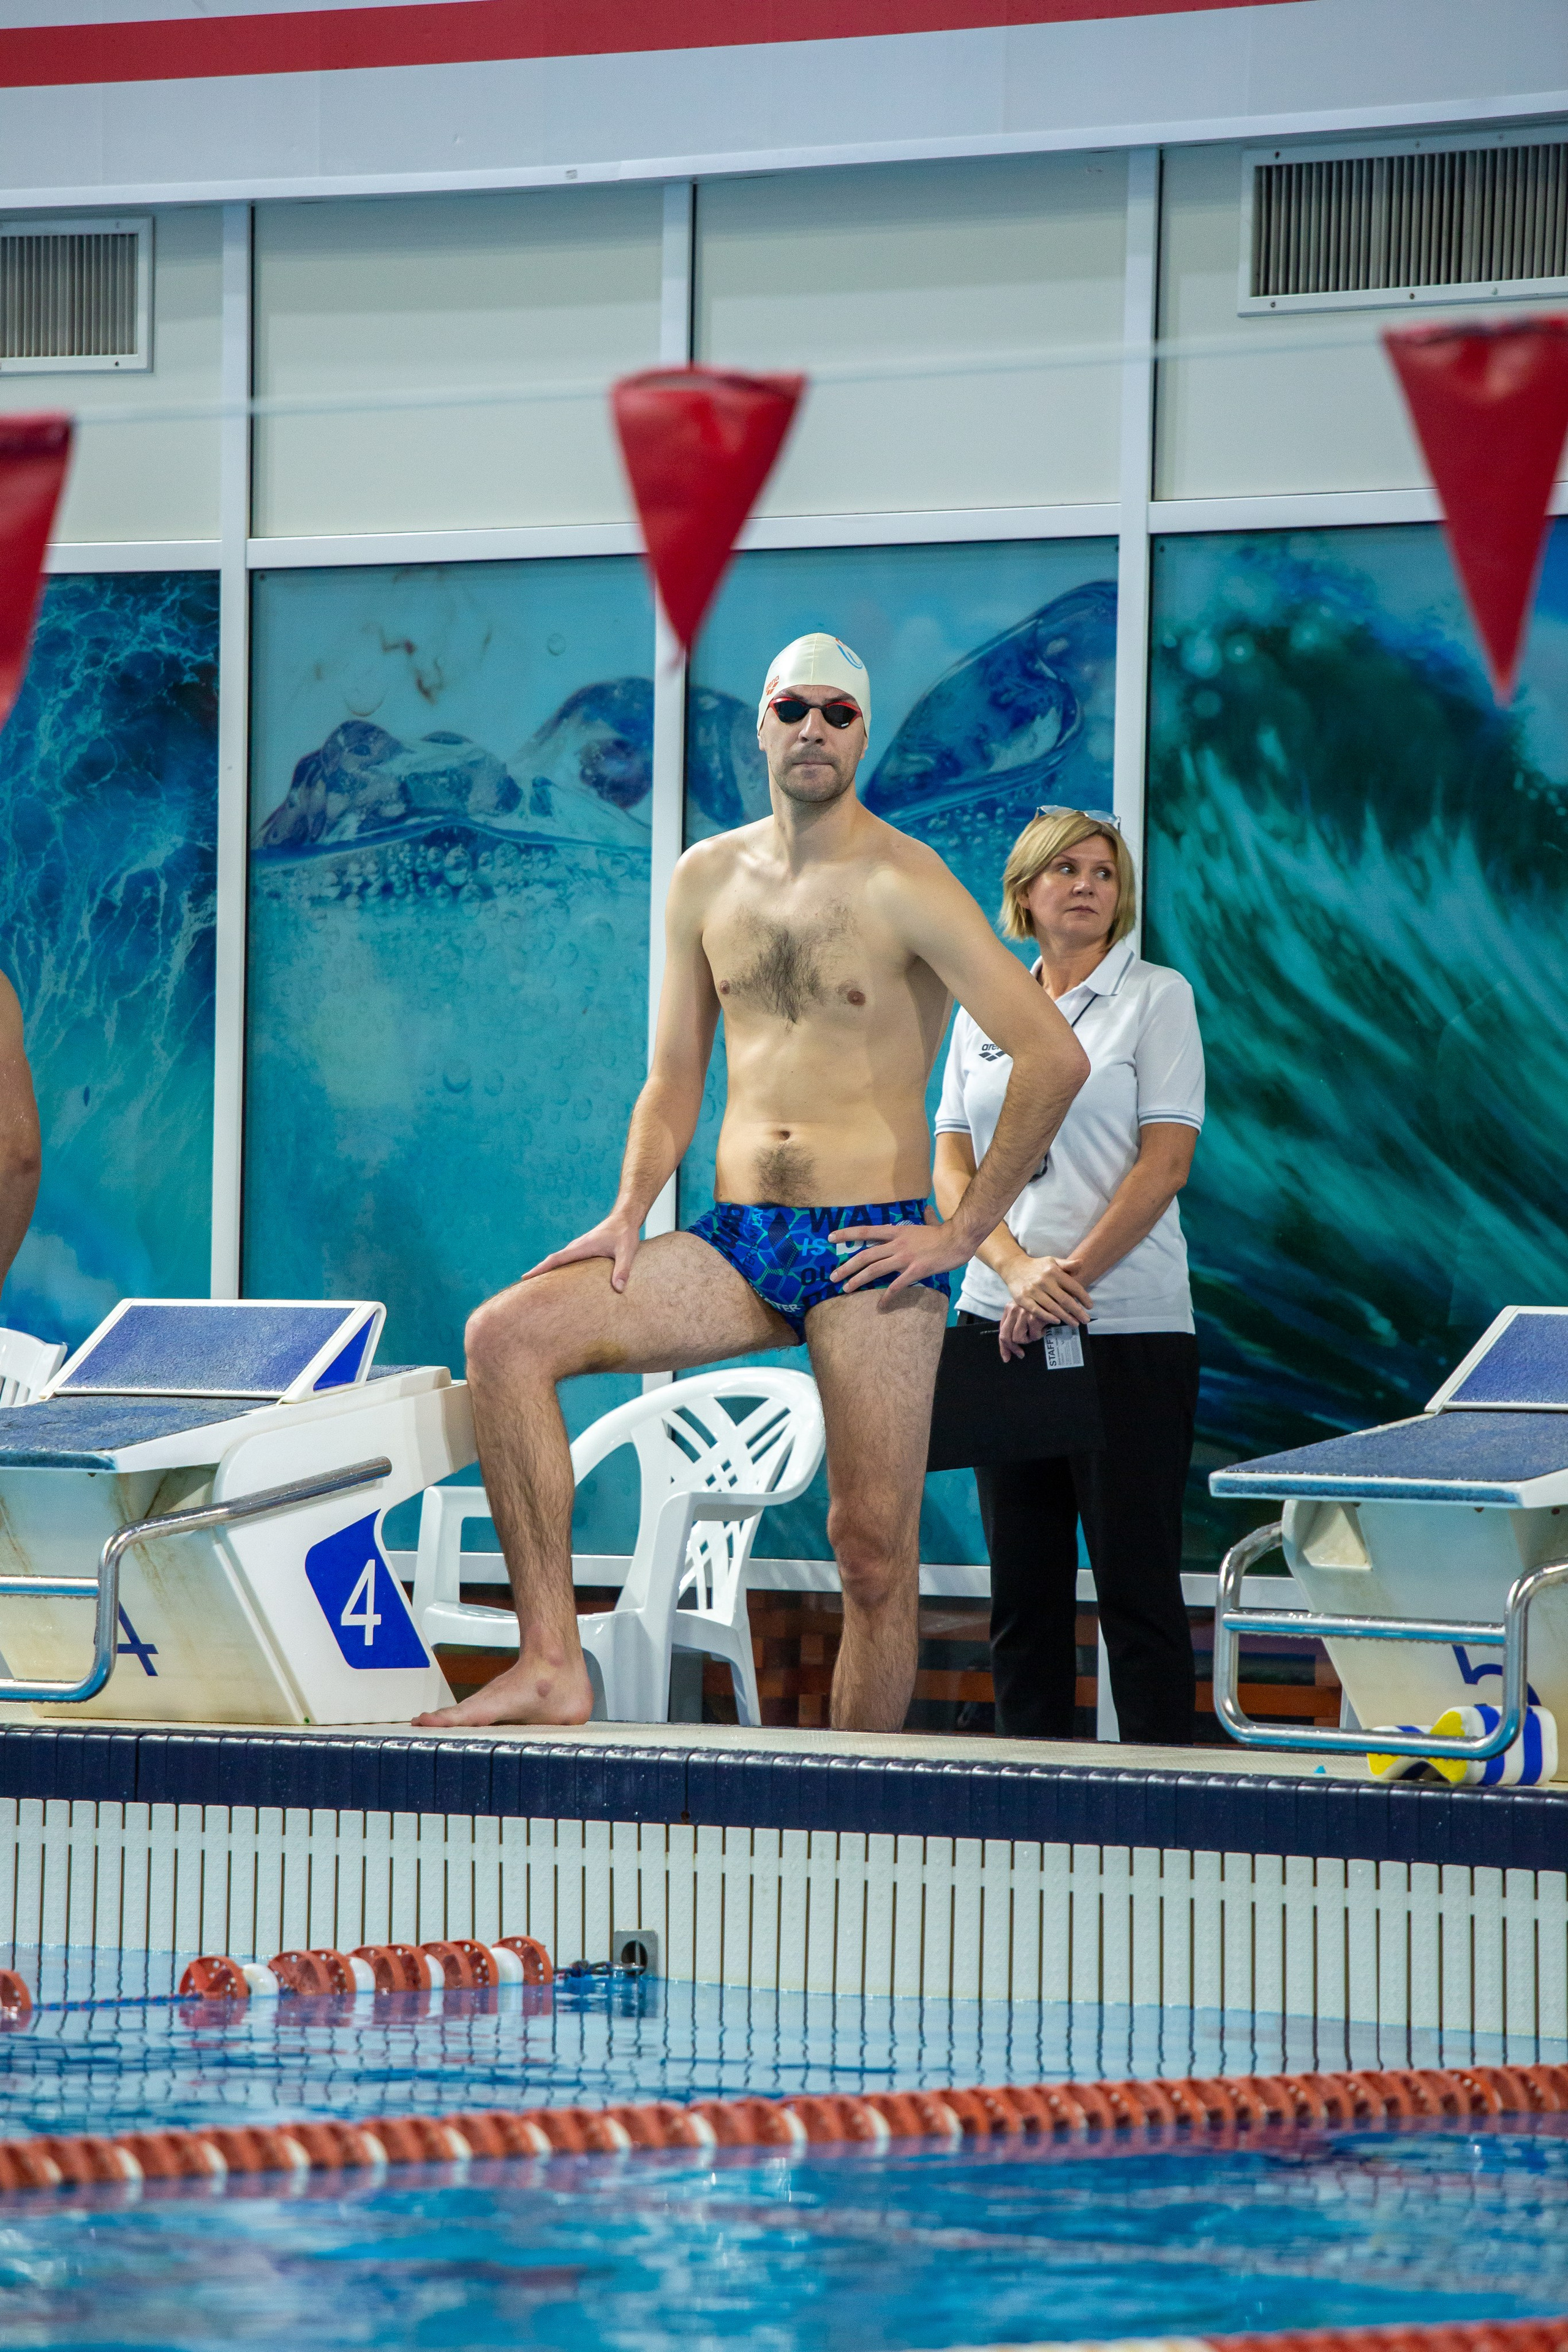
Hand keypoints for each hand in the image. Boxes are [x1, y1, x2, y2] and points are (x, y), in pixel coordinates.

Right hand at [523, 1211, 640, 1292]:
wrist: (625, 1217)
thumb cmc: (625, 1234)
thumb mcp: (627, 1251)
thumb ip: (623, 1270)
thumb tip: (618, 1289)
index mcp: (582, 1247)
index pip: (556, 1259)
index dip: (540, 1269)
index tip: (525, 1277)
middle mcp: (576, 1247)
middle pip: (552, 1261)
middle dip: (538, 1273)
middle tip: (523, 1288)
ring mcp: (579, 1247)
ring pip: (559, 1260)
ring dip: (548, 1271)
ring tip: (537, 1287)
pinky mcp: (583, 1249)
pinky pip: (566, 1260)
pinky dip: (558, 1268)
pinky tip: (559, 1278)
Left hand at [828, 1209, 960, 1295]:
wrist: (959, 1239)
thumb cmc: (945, 1232)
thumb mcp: (930, 1222)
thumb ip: (925, 1217)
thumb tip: (927, 1209)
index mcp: (897, 1231)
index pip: (867, 1231)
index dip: (847, 1234)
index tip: (831, 1237)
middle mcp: (897, 1244)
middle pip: (865, 1255)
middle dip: (847, 1266)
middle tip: (832, 1276)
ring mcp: (905, 1258)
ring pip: (875, 1270)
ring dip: (858, 1280)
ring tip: (846, 1288)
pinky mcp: (915, 1271)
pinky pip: (896, 1286)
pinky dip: (887, 1297)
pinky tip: (880, 1305)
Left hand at [997, 1299, 1045, 1361]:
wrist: (1057, 1296)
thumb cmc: (1041, 1306)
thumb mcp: (1024, 1310)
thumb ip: (1016, 1322)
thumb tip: (1010, 1344)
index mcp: (1009, 1307)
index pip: (1001, 1330)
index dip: (1003, 1347)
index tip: (1006, 1357)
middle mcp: (1014, 1309)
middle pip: (1007, 1337)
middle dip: (1014, 1349)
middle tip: (1021, 1354)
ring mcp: (1023, 1313)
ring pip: (1019, 1339)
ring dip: (1029, 1338)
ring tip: (1036, 1330)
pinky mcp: (1034, 1318)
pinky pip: (1034, 1336)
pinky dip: (1040, 1334)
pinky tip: (1043, 1326)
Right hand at [1005, 1252, 1092, 1327]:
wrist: (1013, 1267)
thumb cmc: (1037, 1266)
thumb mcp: (1052, 1261)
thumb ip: (1067, 1264)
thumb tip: (1082, 1263)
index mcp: (1054, 1272)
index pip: (1073, 1286)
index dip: (1083, 1297)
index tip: (1090, 1306)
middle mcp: (1044, 1281)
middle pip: (1065, 1300)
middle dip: (1077, 1311)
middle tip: (1086, 1320)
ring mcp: (1032, 1290)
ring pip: (1053, 1307)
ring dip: (1065, 1317)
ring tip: (1075, 1324)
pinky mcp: (1023, 1299)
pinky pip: (1037, 1311)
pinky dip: (1047, 1317)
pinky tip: (1057, 1321)